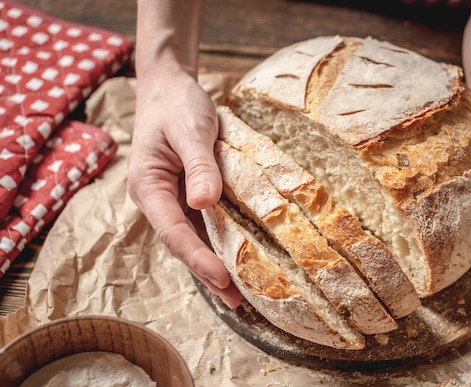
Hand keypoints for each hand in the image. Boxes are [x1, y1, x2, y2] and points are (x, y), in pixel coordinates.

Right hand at [128, 66, 241, 307]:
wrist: (170, 88)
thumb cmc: (177, 105)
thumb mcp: (191, 130)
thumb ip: (199, 166)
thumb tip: (204, 202)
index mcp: (148, 186)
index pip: (173, 231)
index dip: (197, 257)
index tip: (221, 277)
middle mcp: (158, 199)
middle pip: (183, 243)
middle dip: (208, 272)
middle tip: (238, 301)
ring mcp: (173, 198)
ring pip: (194, 237)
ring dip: (216, 262)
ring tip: (241, 292)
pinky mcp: (189, 194)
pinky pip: (204, 223)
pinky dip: (221, 241)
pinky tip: (239, 257)